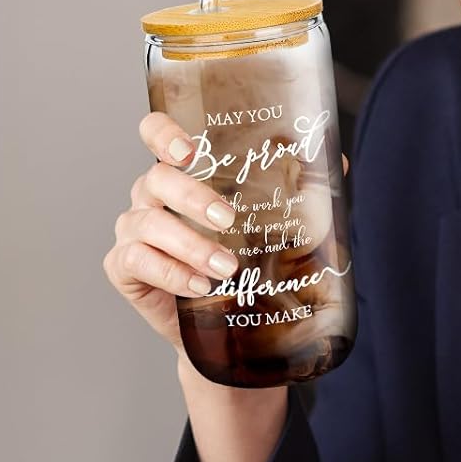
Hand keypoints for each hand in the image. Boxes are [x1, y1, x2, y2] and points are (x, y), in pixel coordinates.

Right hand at [103, 112, 346, 355]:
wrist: (232, 328)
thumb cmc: (249, 263)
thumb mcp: (277, 223)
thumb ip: (302, 188)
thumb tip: (335, 157)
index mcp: (181, 174)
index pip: (155, 134)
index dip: (163, 133)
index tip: (189, 151)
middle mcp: (151, 197)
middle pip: (155, 179)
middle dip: (192, 197)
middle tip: (228, 220)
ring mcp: (133, 232)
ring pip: (147, 224)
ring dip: (190, 245)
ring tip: (226, 268)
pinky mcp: (124, 269)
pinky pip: (137, 262)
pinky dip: (170, 273)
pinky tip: (200, 286)